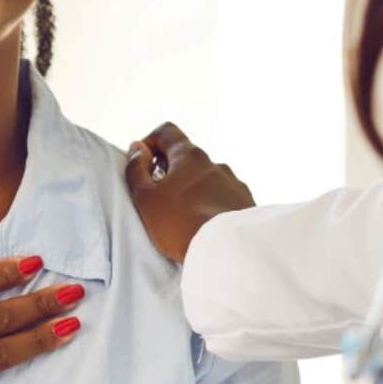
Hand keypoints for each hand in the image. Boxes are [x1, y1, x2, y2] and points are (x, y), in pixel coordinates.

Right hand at [125, 123, 253, 263]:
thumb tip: (137, 148)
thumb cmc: (181, 224)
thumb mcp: (146, 199)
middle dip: (170, 172)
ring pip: (207, 178)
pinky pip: (224, 196)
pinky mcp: (246, 202)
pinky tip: (206, 225)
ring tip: (185, 216)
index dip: (150, 143)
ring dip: (193, 189)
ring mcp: (233, 182)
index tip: (143, 166)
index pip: (166, 131)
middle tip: (160, 198)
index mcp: (189, 156)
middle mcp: (215, 163)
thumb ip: (136, 170)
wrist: (228, 252)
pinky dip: (211, 204)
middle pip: (187, 157)